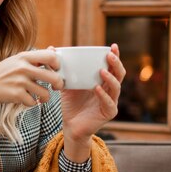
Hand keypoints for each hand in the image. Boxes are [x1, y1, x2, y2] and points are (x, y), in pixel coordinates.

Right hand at [0, 49, 63, 127]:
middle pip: (53, 77)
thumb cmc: (3, 73)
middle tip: (57, 86)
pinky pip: (34, 102)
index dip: (57, 64)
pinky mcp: (16, 95)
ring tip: (41, 97)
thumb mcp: (17, 60)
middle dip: (58, 84)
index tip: (56, 70)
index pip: (51, 57)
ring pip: (45, 93)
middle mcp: (23, 68)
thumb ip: (36, 57)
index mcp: (24, 57)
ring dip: (45, 97)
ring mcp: (20, 82)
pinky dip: (31, 103)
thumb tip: (54, 49)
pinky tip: (26, 99)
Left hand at [59, 44, 124, 158]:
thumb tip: (51, 48)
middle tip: (109, 55)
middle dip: (116, 64)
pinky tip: (97, 88)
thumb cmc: (71, 104)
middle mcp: (110, 90)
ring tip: (102, 70)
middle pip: (119, 75)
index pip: (112, 67)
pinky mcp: (108, 113)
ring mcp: (111, 102)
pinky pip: (108, 103)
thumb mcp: (66, 84)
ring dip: (110, 78)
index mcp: (103, 81)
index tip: (113, 45)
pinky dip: (103, 95)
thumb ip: (62, 68)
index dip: (115, 56)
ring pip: (116, 88)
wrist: (70, 125)